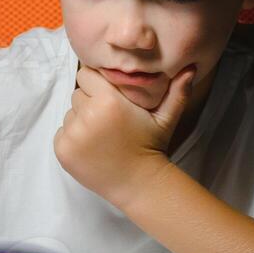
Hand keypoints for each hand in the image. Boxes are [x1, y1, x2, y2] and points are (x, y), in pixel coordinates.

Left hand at [53, 63, 195, 207]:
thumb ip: (177, 91)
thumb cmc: (152, 146)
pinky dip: (73, 137)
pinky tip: (94, 147)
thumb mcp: (166, 118)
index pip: (86, 75)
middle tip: (108, 118)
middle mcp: (87, 115)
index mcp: (108, 101)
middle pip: (77, 94)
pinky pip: (62, 132)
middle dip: (89, 101)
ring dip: (81, 120)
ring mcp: (72, 134)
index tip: (108, 95)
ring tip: (102, 134)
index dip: (97, 83)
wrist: (139, 185)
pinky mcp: (63, 150)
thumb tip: (191, 67)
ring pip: (69, 114)